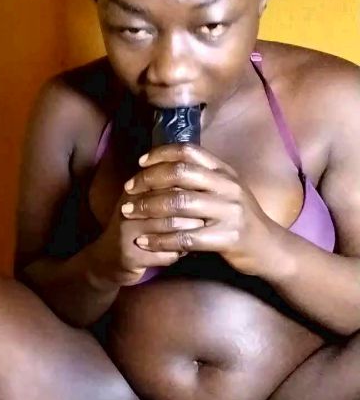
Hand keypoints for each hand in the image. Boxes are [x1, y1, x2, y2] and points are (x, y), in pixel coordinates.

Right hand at [88, 190, 203, 286]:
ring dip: (188, 233)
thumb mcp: (144, 203)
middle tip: (206, 218)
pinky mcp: (130, 256)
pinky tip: (181, 254)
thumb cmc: (134, 227)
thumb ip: (165, 189)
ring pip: (170, 228)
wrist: (106, 259)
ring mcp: (127, 232)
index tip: (203, 198)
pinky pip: (165, 254)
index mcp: (135, 190)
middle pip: (171, 202)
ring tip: (196, 236)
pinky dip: (178, 254)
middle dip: (194, 211)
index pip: (169, 180)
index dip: (191, 190)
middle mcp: (129, 207)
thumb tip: (199, 176)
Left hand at [122, 144, 278, 276]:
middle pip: (179, 174)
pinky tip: (145, 241)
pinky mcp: (228, 237)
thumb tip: (166, 165)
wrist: (270, 248)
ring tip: (128, 213)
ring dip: (148, 208)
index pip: (188, 151)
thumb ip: (203, 177)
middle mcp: (228, 187)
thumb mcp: (227, 191)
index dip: (160, 154)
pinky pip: (185, 237)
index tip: (140, 164)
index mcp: (225, 171)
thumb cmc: (240, 219)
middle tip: (128, 191)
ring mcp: (230, 212)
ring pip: (179, 204)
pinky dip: (160, 240)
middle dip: (148, 181)